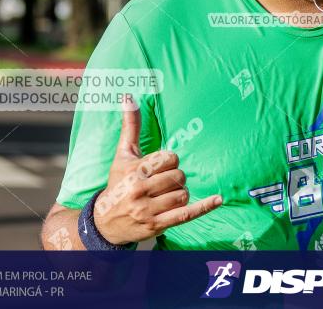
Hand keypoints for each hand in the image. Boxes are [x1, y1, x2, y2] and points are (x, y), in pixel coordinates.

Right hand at [93, 96, 221, 244]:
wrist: (104, 222)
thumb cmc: (117, 183)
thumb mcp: (122, 155)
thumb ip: (130, 126)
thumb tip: (128, 96)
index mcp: (134, 171)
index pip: (170, 158)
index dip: (169, 161)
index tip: (160, 166)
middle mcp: (140, 191)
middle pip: (178, 177)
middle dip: (175, 177)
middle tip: (163, 182)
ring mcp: (148, 211)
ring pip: (183, 194)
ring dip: (180, 193)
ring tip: (167, 194)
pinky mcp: (157, 225)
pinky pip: (186, 215)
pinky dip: (204, 207)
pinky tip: (218, 200)